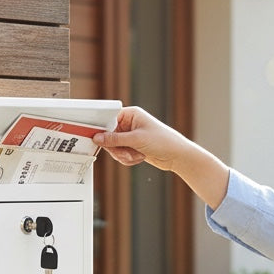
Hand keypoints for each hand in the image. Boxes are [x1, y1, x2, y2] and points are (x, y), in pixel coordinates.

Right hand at [94, 106, 230, 208]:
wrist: (177, 156)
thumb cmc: (163, 141)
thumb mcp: (136, 139)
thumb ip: (115, 139)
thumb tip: (98, 138)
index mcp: (130, 114)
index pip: (108, 118)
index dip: (102, 129)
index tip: (96, 138)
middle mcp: (129, 123)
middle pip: (109, 136)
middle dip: (117, 148)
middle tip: (125, 152)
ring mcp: (130, 136)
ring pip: (114, 148)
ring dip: (123, 155)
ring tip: (136, 156)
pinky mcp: (132, 147)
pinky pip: (121, 154)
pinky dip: (127, 159)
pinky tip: (138, 158)